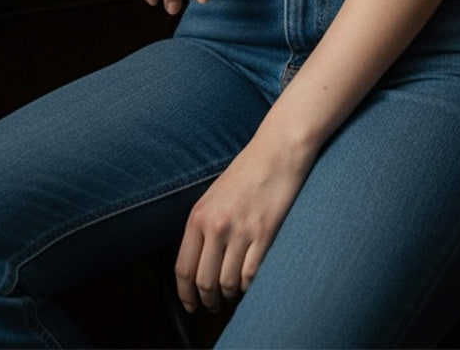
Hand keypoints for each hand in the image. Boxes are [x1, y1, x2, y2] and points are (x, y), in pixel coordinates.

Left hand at [175, 139, 313, 312]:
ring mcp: (241, 231)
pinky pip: (252, 275)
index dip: (185, 294)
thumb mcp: (213, 197)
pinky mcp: (265, 234)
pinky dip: (250, 286)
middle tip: (213, 306)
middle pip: (204, 281)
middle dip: (208, 300)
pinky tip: (251, 283)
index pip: (183, 267)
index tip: (190, 305)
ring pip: (228, 283)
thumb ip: (204, 226)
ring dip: (230, 295)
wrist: (275, 152)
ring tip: (233, 294)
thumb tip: (199, 262)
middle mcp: (216, 225)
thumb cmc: (245, 174)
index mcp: (198, 216)